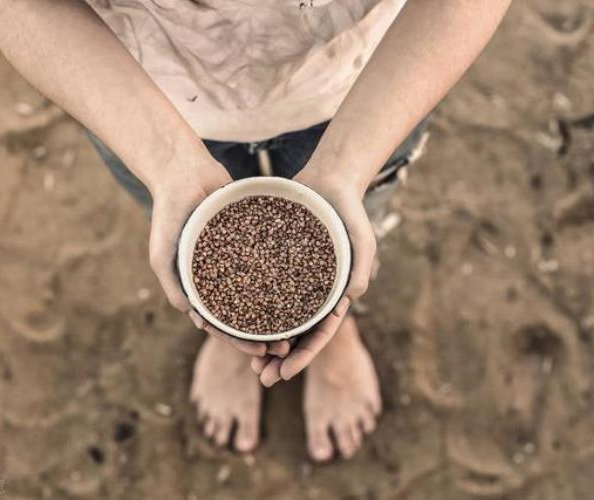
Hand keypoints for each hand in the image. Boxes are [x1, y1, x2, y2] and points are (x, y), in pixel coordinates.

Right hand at [147, 155, 289, 357]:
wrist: (183, 172)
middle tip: (287, 347)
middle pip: (247, 314)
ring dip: (279, 312)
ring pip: (263, 291)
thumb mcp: (163, 253)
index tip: (260, 353)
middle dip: (265, 334)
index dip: (240, 341)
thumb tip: (192, 316)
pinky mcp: (253, 240)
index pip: (223, 325)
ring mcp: (239, 260)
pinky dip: (284, 275)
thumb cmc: (168, 214)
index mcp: (201, 288)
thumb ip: (173, 284)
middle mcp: (222, 277)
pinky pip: (271, 261)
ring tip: (301, 325)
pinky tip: (305, 286)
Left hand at [251, 167, 375, 385]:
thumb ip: (359, 267)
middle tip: (261, 377)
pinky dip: (250, 310)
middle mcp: (312, 293)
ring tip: (248, 361)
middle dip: (281, 359)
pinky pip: (260, 291)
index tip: (285, 374)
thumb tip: (351, 298)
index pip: (319, 334)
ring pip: (276, 319)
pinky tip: (232, 322)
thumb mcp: (361, 237)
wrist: (327, 181)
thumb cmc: (348, 210)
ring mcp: (293, 281)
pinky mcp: (274, 266)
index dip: (303, 356)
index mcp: (334, 294)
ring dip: (264, 342)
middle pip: (296, 334)